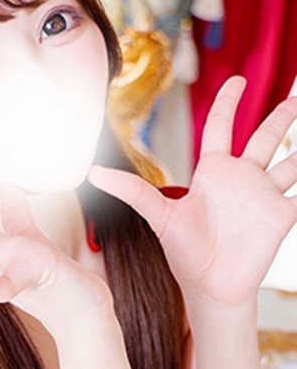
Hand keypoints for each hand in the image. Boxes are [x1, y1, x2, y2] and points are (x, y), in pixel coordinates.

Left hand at [86, 76, 296, 305]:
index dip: (228, 103)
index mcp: (213, 172)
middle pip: (265, 136)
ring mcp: (263, 195)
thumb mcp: (159, 217)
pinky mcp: (281, 215)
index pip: (221, 127)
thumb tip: (91, 172)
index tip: (238, 81)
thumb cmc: (184, 252)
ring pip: (291, 160)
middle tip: (296, 91)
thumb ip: (131, 191)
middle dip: (282, 114)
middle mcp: (241, 178)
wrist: (210, 287)